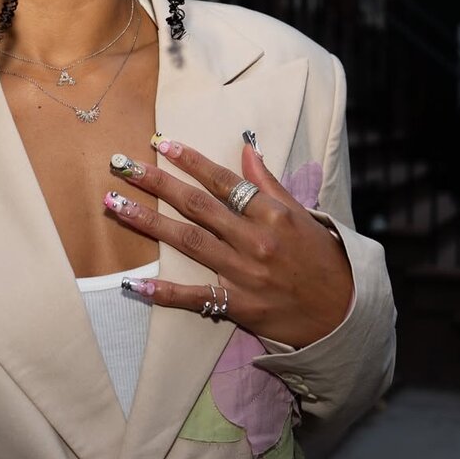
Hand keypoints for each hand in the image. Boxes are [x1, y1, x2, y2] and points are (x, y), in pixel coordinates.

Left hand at [104, 138, 353, 347]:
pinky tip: (133, 282)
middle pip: (196, 206)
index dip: (189, 161)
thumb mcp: (303, 214)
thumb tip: (246, 147)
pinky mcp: (240, 305)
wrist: (345, 314)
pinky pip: (196, 298)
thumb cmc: (322, 259)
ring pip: (188, 242)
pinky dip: (164, 291)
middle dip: (155, 183)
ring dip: (147, 222)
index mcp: (273, 214)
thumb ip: (269, 183)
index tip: (161, 143)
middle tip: (121, 166)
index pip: (222, 181)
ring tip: (115, 204)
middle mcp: (255, 239)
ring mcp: (245, 273)